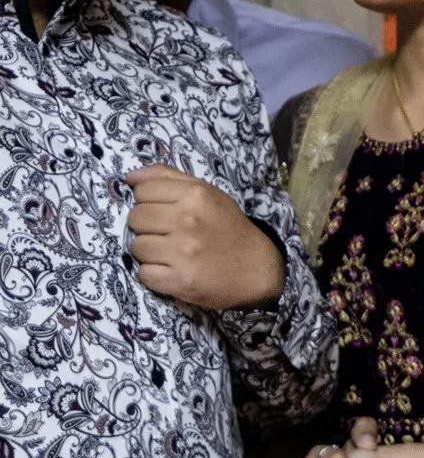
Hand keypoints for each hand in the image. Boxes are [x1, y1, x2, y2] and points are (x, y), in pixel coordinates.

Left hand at [127, 165, 283, 309]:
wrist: (258, 269)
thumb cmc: (229, 228)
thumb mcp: (208, 194)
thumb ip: (169, 178)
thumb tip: (130, 177)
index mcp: (196, 196)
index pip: (142, 192)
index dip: (150, 202)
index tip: (167, 212)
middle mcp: (188, 221)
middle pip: (135, 219)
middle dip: (147, 227)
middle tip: (168, 235)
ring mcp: (183, 252)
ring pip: (136, 247)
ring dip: (150, 252)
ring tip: (171, 254)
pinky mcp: (181, 280)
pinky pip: (144, 274)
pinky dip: (155, 275)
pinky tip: (172, 271)